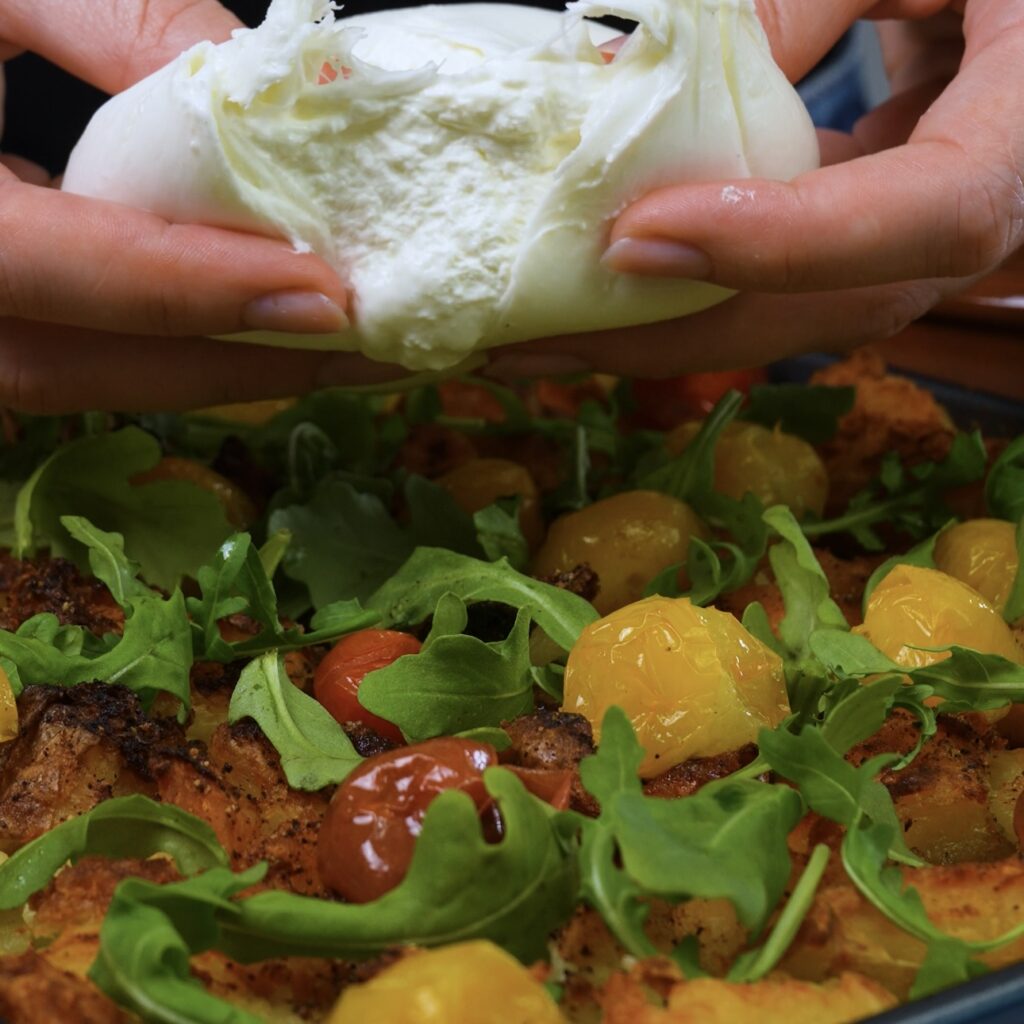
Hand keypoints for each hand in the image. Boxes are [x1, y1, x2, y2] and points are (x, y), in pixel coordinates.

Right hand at [0, 0, 399, 413]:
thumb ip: (113, 19)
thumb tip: (258, 84)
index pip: (58, 265)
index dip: (195, 288)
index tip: (327, 295)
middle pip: (92, 363)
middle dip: (247, 364)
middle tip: (383, 351)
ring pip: (90, 379)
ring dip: (227, 370)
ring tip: (351, 351)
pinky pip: (82, 356)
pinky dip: (180, 349)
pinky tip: (266, 328)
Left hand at [487, 0, 1021, 379]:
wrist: (1004, 5)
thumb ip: (796, 2)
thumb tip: (631, 76)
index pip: (934, 215)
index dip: (790, 241)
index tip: (642, 237)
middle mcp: (978, 214)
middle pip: (834, 307)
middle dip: (680, 332)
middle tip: (540, 336)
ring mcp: (914, 242)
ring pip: (793, 317)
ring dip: (660, 336)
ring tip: (537, 342)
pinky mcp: (859, 242)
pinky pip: (770, 288)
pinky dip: (678, 299)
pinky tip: (593, 300)